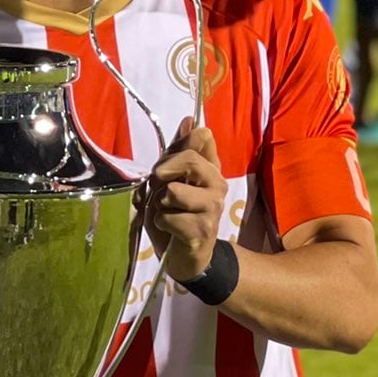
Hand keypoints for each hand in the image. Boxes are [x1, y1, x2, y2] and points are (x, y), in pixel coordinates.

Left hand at [144, 118, 226, 282]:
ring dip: (159, 204)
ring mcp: (213, 208)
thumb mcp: (170, 180)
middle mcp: (218, 184)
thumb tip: (190, 119)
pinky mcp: (202, 230)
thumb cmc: (176, 215)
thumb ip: (178, 150)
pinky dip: (160, 223)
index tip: (166, 166)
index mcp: (211, 168)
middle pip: (190, 159)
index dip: (176, 149)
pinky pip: (167, 217)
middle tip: (159, 191)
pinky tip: (170, 230)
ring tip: (166, 213)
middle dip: (163, 174)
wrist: (185, 257)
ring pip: (173, 191)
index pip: (202, 137)